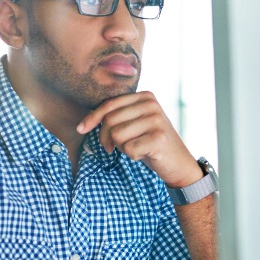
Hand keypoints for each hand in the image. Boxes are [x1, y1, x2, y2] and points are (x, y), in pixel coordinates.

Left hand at [76, 91, 201, 187]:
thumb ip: (117, 116)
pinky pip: (128, 148)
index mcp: (145, 96)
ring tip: (136, 148)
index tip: (80, 129)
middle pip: (110, 120)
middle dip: (106, 137)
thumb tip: (84, 123)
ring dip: (121, 147)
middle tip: (113, 148)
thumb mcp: (134, 124)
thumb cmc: (150, 143)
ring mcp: (156, 120)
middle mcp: (151, 104)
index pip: (109, 105)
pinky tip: (144, 154)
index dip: (92, 118)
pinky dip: (132, 156)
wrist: (178, 163)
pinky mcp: (158, 138)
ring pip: (117, 135)